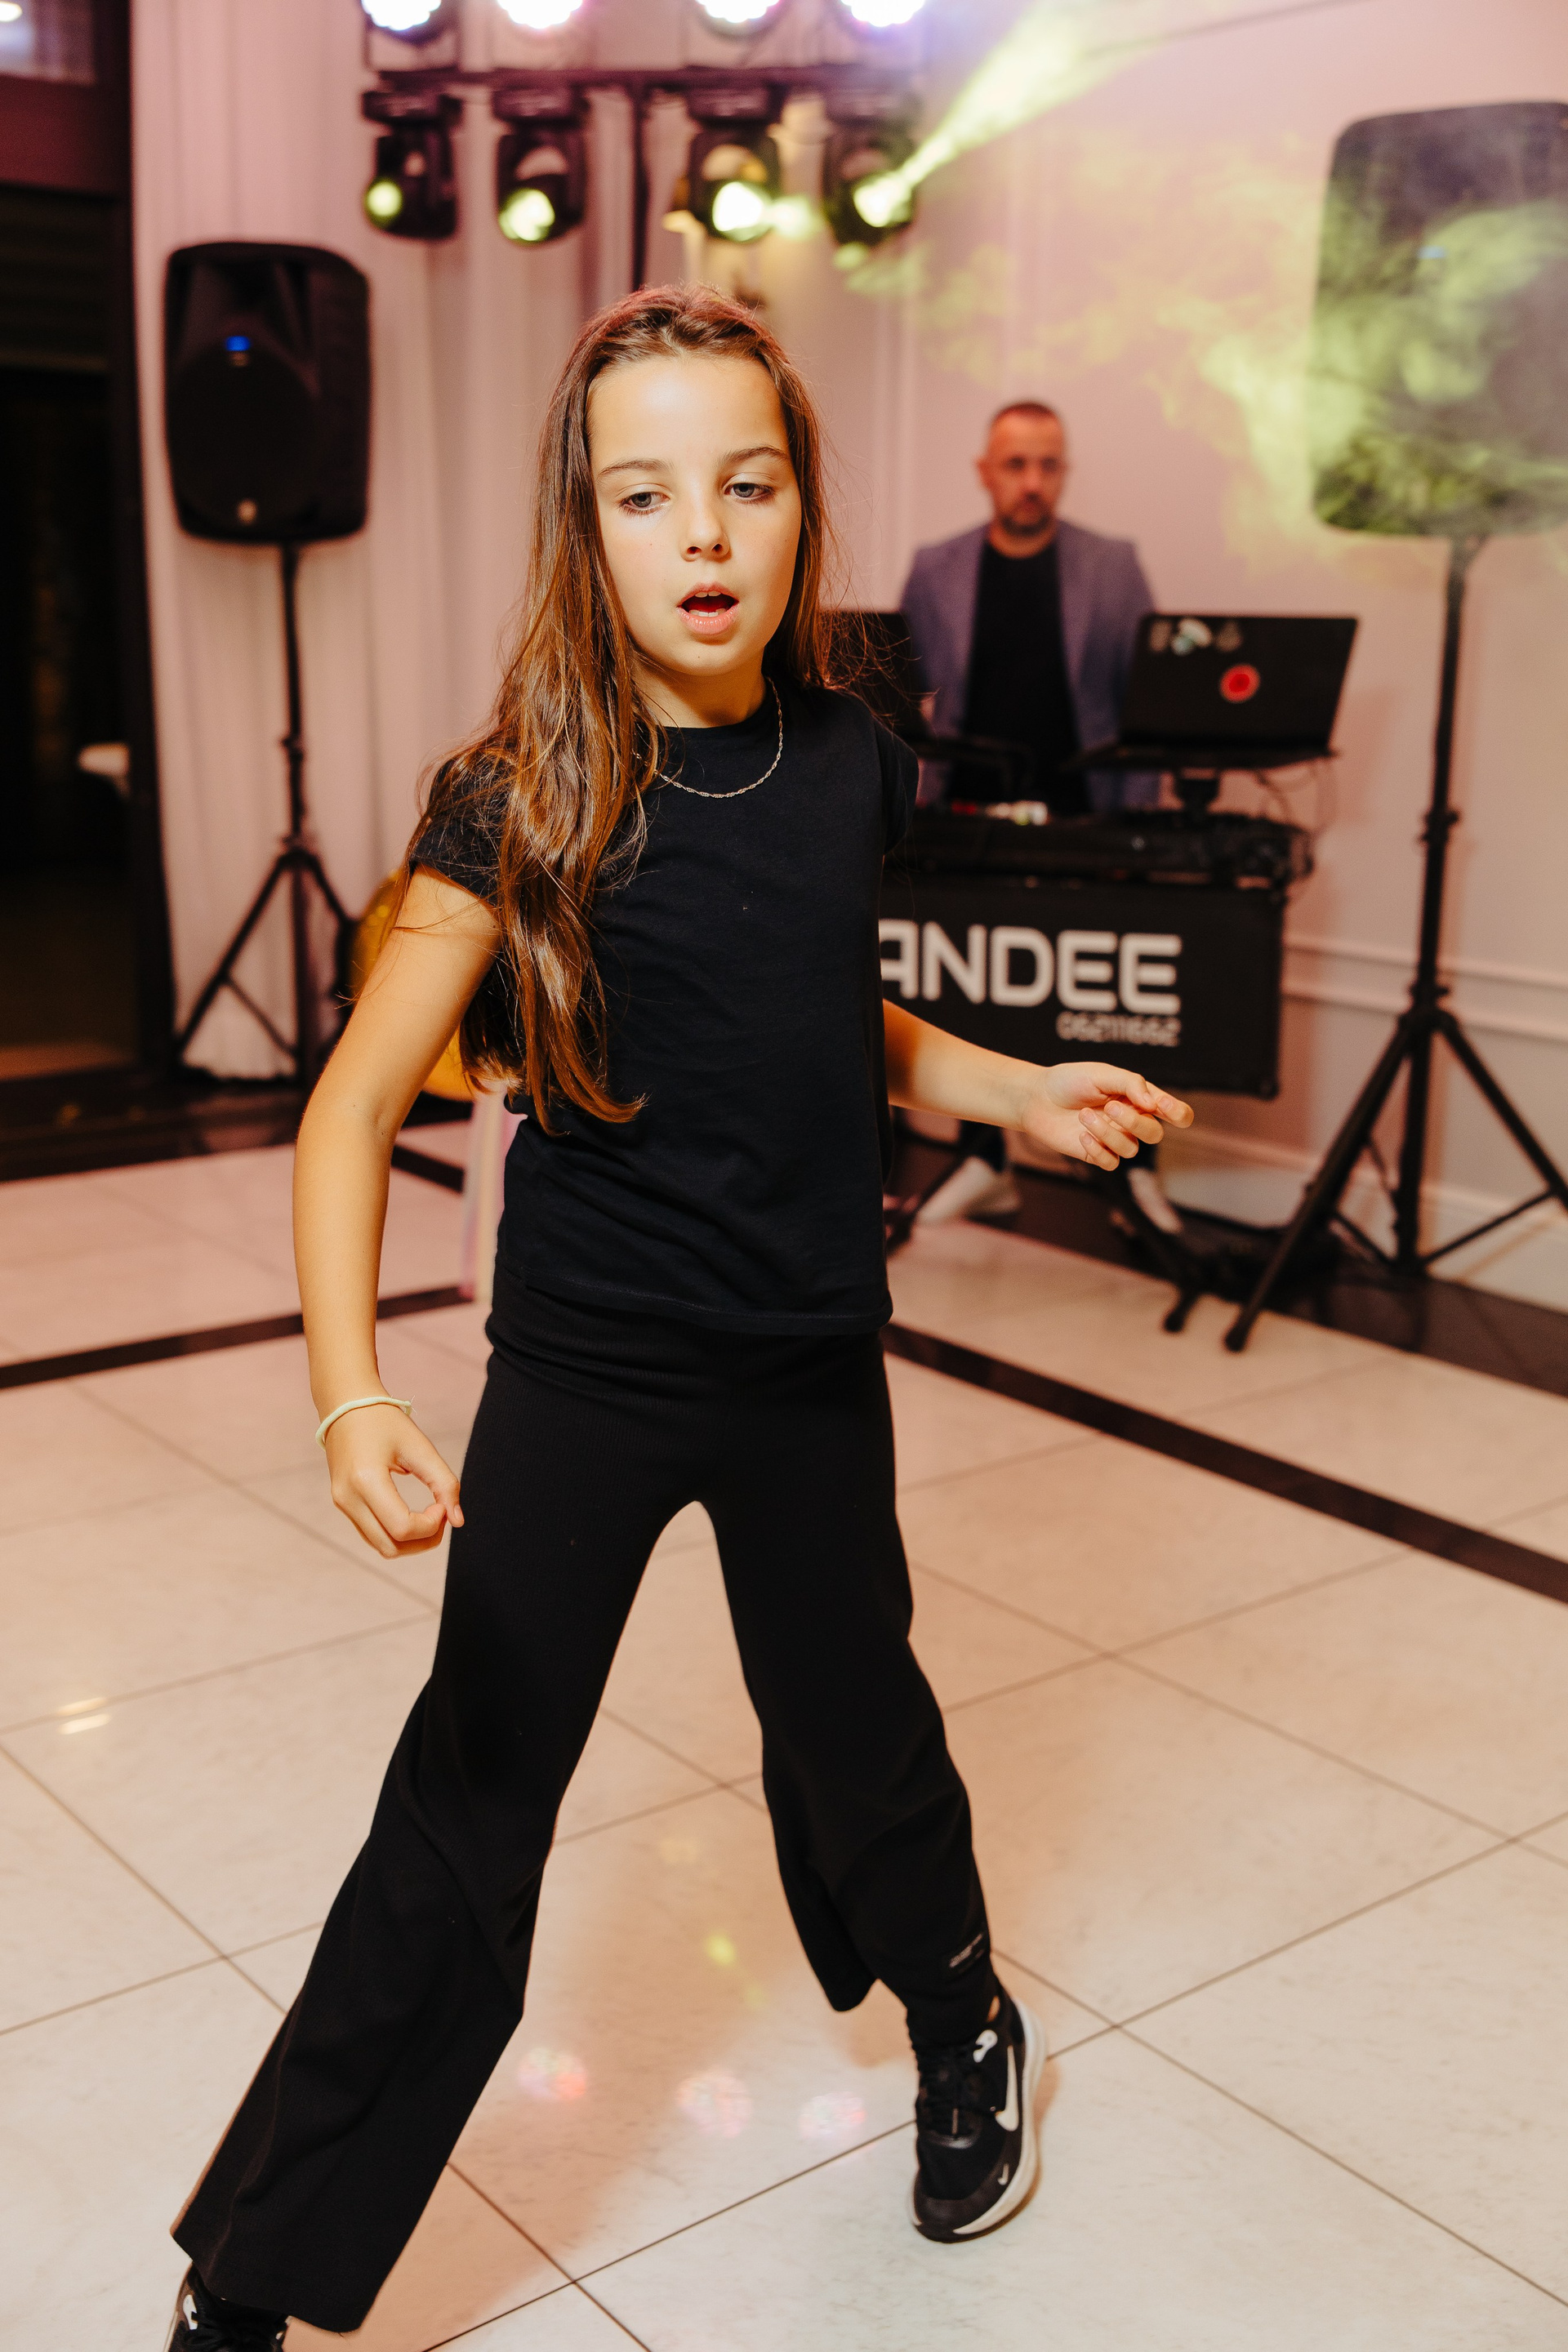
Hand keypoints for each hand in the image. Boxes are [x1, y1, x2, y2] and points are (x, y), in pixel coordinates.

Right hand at [323, 1402, 463, 1558]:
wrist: (346, 1405)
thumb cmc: (385, 1421)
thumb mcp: (420, 1447)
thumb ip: (444, 1483)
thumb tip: (458, 1521)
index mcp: (365, 1481)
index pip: (402, 1528)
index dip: (431, 1525)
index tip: (442, 1504)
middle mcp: (348, 1498)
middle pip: (391, 1548)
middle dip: (425, 1540)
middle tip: (441, 1514)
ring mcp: (342, 1504)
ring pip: (382, 1547)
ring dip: (412, 1541)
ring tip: (430, 1516)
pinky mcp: (344, 1505)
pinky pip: (373, 1535)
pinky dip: (397, 1534)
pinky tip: (413, 1515)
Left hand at [1019, 1063, 1193, 1171]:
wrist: (1036, 1097)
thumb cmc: (1070, 1080)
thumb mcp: (1102, 1073)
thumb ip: (1131, 1084)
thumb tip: (1154, 1104)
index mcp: (1141, 1099)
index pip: (1176, 1113)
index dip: (1178, 1114)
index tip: (1161, 1106)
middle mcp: (1132, 1121)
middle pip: (1155, 1134)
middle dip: (1134, 1122)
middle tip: (1110, 1106)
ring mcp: (1115, 1139)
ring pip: (1131, 1150)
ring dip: (1108, 1133)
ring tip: (1084, 1115)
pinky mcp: (1097, 1154)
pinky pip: (1111, 1162)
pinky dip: (1098, 1149)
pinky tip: (1081, 1135)